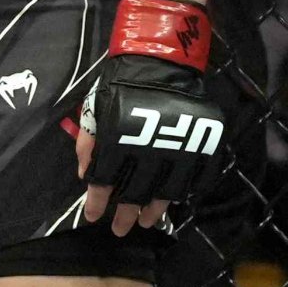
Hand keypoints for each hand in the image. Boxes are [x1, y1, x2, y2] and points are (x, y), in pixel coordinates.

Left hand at [77, 0, 228, 234]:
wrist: (160, 57)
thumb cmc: (121, 82)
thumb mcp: (95, 108)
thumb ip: (87, 143)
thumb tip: (85, 176)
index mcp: (119, 140)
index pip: (104, 181)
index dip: (97, 202)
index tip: (93, 215)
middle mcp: (149, 148)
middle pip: (135, 193)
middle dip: (124, 214)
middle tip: (120, 229)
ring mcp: (179, 147)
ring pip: (167, 191)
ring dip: (154, 209)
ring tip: (146, 220)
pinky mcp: (202, 142)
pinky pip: (197, 176)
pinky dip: (186, 191)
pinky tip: (175, 198)